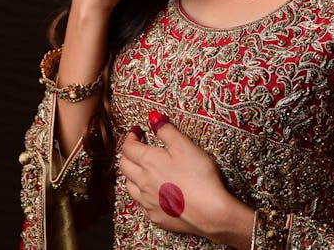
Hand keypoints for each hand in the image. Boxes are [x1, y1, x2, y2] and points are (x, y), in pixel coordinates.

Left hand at [120, 117, 253, 247]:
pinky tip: (151, 191)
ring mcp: (147, 201)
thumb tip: (152, 117)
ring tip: (141, 168)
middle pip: (124, 165)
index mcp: (148, 162)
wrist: (209, 211)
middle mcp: (143, 182)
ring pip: (129, 186)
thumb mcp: (184, 145)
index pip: (129, 147)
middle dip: (128, 153)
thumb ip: (166, 130)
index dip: (130, 137)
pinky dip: (141, 193)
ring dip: (131, 174)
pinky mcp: (155, 216)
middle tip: (137, 146)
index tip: (136, 131)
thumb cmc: (199, 175)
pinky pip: (140, 203)